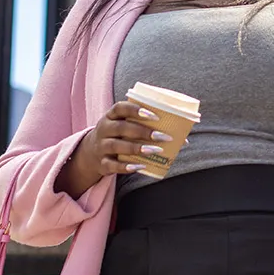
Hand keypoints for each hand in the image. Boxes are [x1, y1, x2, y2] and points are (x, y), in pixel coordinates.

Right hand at [56, 100, 179, 196]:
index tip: (154, 115)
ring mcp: (101, 147)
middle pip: (121, 127)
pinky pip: (112, 165)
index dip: (136, 110)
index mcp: (110, 116)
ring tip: (155, 150)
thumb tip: (183, 138)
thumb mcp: (124, 126)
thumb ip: (146, 127)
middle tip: (162, 136)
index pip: (120, 108)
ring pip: (117, 145)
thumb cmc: (118, 137)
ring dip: (137, 148)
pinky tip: (140, 166)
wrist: (90, 154)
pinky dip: (126, 166)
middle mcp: (104, 129)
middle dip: (142, 131)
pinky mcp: (102, 163)